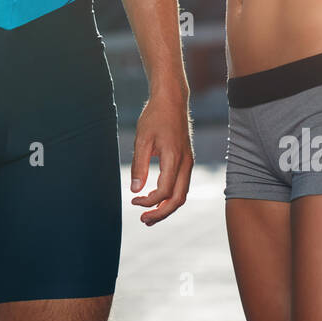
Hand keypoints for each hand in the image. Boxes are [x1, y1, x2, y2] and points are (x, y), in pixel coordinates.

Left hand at [129, 93, 193, 224]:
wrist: (172, 99)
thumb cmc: (155, 117)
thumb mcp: (142, 139)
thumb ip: (138, 165)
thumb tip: (134, 190)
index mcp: (174, 158)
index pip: (164, 191)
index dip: (149, 202)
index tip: (133, 200)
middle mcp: (186, 163)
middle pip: (178, 199)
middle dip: (161, 213)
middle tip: (143, 220)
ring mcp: (189, 161)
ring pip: (182, 194)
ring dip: (167, 207)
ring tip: (149, 216)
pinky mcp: (187, 159)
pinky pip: (182, 185)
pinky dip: (171, 196)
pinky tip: (158, 198)